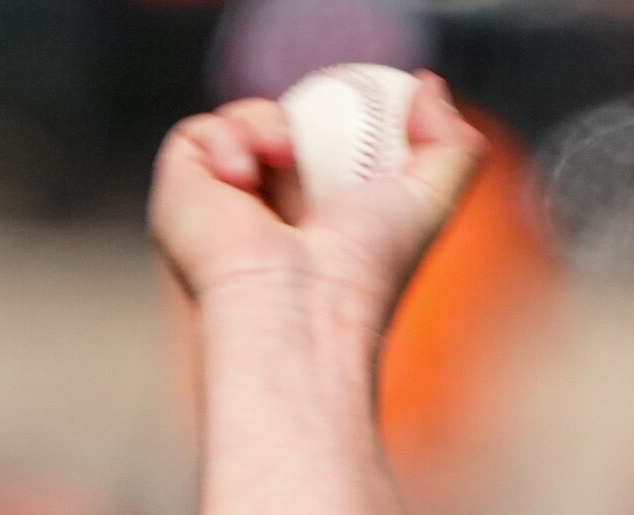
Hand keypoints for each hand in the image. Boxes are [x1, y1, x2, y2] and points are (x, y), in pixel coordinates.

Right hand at [146, 81, 491, 327]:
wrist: (295, 309)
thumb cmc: (362, 273)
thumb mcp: (429, 201)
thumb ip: (451, 145)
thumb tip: (429, 86)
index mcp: (324, 218)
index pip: (327, 146)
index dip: (342, 120)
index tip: (361, 112)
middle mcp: (272, 212)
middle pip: (285, 126)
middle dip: (305, 117)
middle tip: (318, 132)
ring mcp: (223, 203)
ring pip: (245, 120)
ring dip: (268, 123)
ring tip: (282, 158)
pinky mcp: (182, 192)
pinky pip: (200, 132)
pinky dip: (229, 140)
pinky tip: (241, 179)